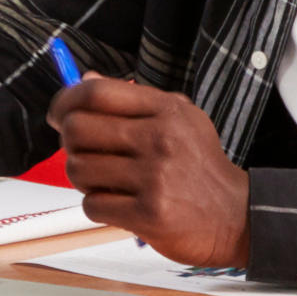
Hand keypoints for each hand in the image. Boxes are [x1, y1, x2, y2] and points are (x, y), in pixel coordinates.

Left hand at [53, 77, 247, 268]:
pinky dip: (98, 206)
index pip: (97, 93)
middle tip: (84, 152)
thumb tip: (84, 80)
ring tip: (105, 181)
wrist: (236, 216)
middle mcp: (160, 139)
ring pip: (78, 169)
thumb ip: (132, 100)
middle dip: (70, 143)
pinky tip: (119, 204)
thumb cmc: (201, 168)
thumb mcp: (179, 120)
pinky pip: (93, 205)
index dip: (66, 101)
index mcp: (166, 111)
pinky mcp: (149, 214)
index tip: (59, 113)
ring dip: (83, 178)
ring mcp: (155, 178)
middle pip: (78, 129)